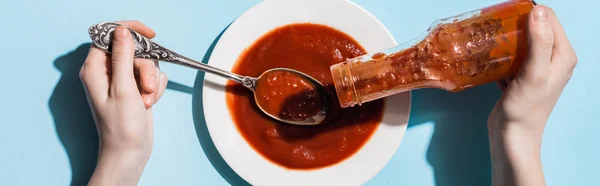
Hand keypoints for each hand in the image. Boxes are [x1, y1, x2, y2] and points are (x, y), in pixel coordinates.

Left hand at [80, 20, 167, 185]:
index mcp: (95, 68)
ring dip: (151, 80)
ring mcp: (123, 80)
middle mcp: (107, 71)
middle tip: (145, 88)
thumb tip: (122, 32)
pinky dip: (155, 87)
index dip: (129, 31)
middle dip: (146, 68)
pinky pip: (153, 75)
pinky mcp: (136, 87)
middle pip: (134, 50)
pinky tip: (149, 103)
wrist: (130, 151)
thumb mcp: (122, 88)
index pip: (109, 36)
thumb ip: (122, 57)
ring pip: (147, 63)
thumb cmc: (121, 126)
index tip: (150, 35)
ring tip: (146, 100)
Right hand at [488, 5, 576, 185]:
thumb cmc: (525, 108)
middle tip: (495, 23)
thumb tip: (538, 10)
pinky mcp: (521, 78)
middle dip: (516, 23)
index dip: (530, 12)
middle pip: (535, 29)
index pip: (549, 19)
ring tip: (489, 35)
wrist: (513, 137)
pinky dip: (501, 54)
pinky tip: (488, 54)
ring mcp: (537, 70)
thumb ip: (539, 41)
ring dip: (506, 38)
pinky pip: (512, 57)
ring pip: (521, 43)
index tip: (506, 12)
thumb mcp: (534, 73)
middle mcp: (553, 60)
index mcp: (563, 56)